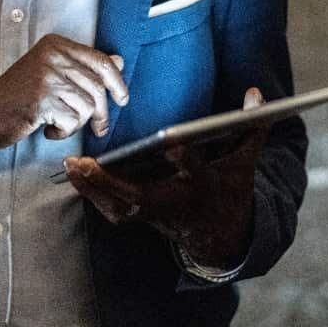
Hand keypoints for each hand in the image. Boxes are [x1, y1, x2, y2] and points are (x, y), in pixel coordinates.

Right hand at [0, 33, 128, 151]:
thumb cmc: (16, 96)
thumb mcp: (51, 73)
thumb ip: (83, 66)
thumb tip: (118, 61)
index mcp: (55, 45)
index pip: (101, 61)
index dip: (117, 83)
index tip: (122, 98)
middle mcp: (52, 56)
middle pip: (98, 87)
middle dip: (100, 113)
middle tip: (97, 125)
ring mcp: (46, 77)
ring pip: (87, 106)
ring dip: (77, 123)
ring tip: (59, 123)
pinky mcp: (41, 100)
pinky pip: (72, 121)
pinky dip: (63, 132)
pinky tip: (48, 128)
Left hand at [63, 87, 267, 268]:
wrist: (220, 234)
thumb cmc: (229, 188)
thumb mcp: (245, 159)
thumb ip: (252, 125)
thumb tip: (256, 93)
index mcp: (204, 184)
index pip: (196, 170)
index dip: (185, 159)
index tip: (172, 144)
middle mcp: (176, 201)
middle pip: (141, 196)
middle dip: (112, 183)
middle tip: (85, 163)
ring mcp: (156, 214)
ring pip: (120, 207)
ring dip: (94, 189)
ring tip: (71, 167)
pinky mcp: (142, 219)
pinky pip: (113, 211)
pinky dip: (94, 196)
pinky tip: (76, 178)